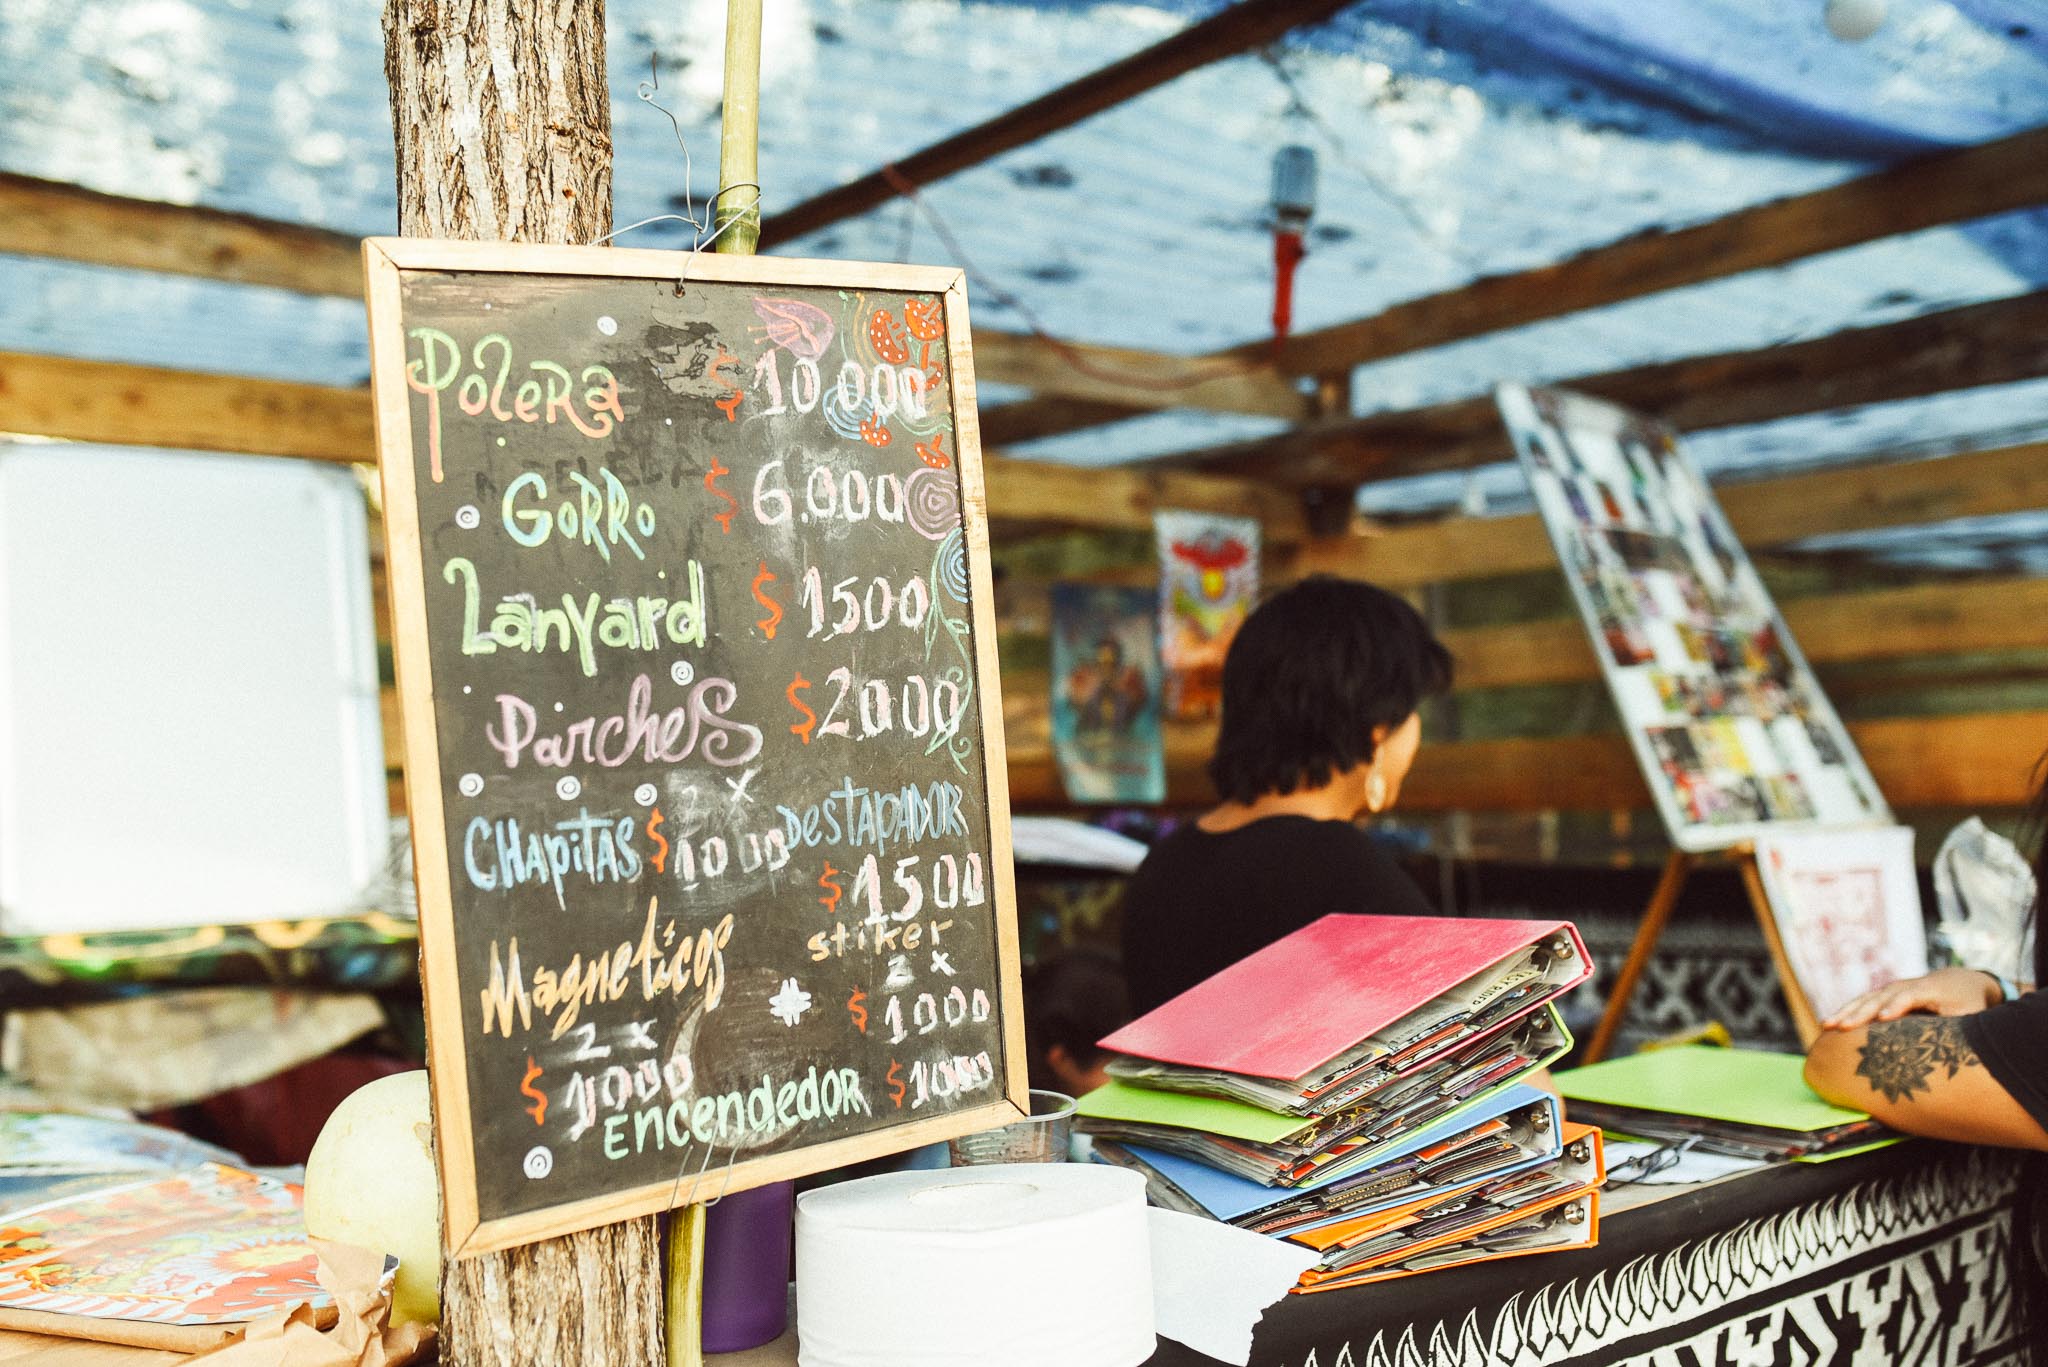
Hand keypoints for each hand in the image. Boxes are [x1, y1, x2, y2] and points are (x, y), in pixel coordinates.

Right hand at [1823, 968, 2001, 1029]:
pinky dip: (1847, 1012)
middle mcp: (1905, 986)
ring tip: (1827, 1025)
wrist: (1962, 981)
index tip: (1883, 1019)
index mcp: (1928, 989)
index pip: (1908, 996)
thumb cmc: (1968, 1003)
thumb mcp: (1970, 1015)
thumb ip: (1956, 1027)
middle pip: (1879, 997)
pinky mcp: (1885, 995)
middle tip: (1842, 1026)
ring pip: (1865, 999)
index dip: (1895, 1006)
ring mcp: (1892, 989)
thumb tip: (1949, 1049)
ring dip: (1845, 1012)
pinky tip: (1831, 1024)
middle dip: (1860, 1012)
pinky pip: (1863, 1003)